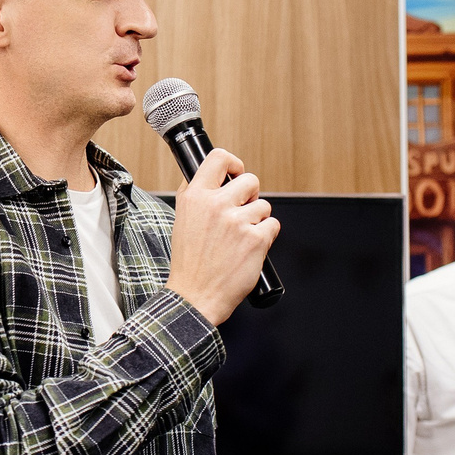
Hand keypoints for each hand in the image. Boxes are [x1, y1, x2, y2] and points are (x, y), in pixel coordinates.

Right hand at [165, 148, 277, 325]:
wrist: (196, 295)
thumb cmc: (190, 263)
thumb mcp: (181, 221)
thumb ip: (196, 195)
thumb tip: (213, 175)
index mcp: (195, 197)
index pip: (219, 158)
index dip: (234, 163)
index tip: (237, 172)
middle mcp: (216, 205)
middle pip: (250, 180)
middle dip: (251, 195)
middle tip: (242, 212)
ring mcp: (237, 222)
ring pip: (264, 206)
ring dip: (258, 220)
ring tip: (241, 238)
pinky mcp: (256, 239)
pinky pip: (273, 225)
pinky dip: (266, 236)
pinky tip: (250, 248)